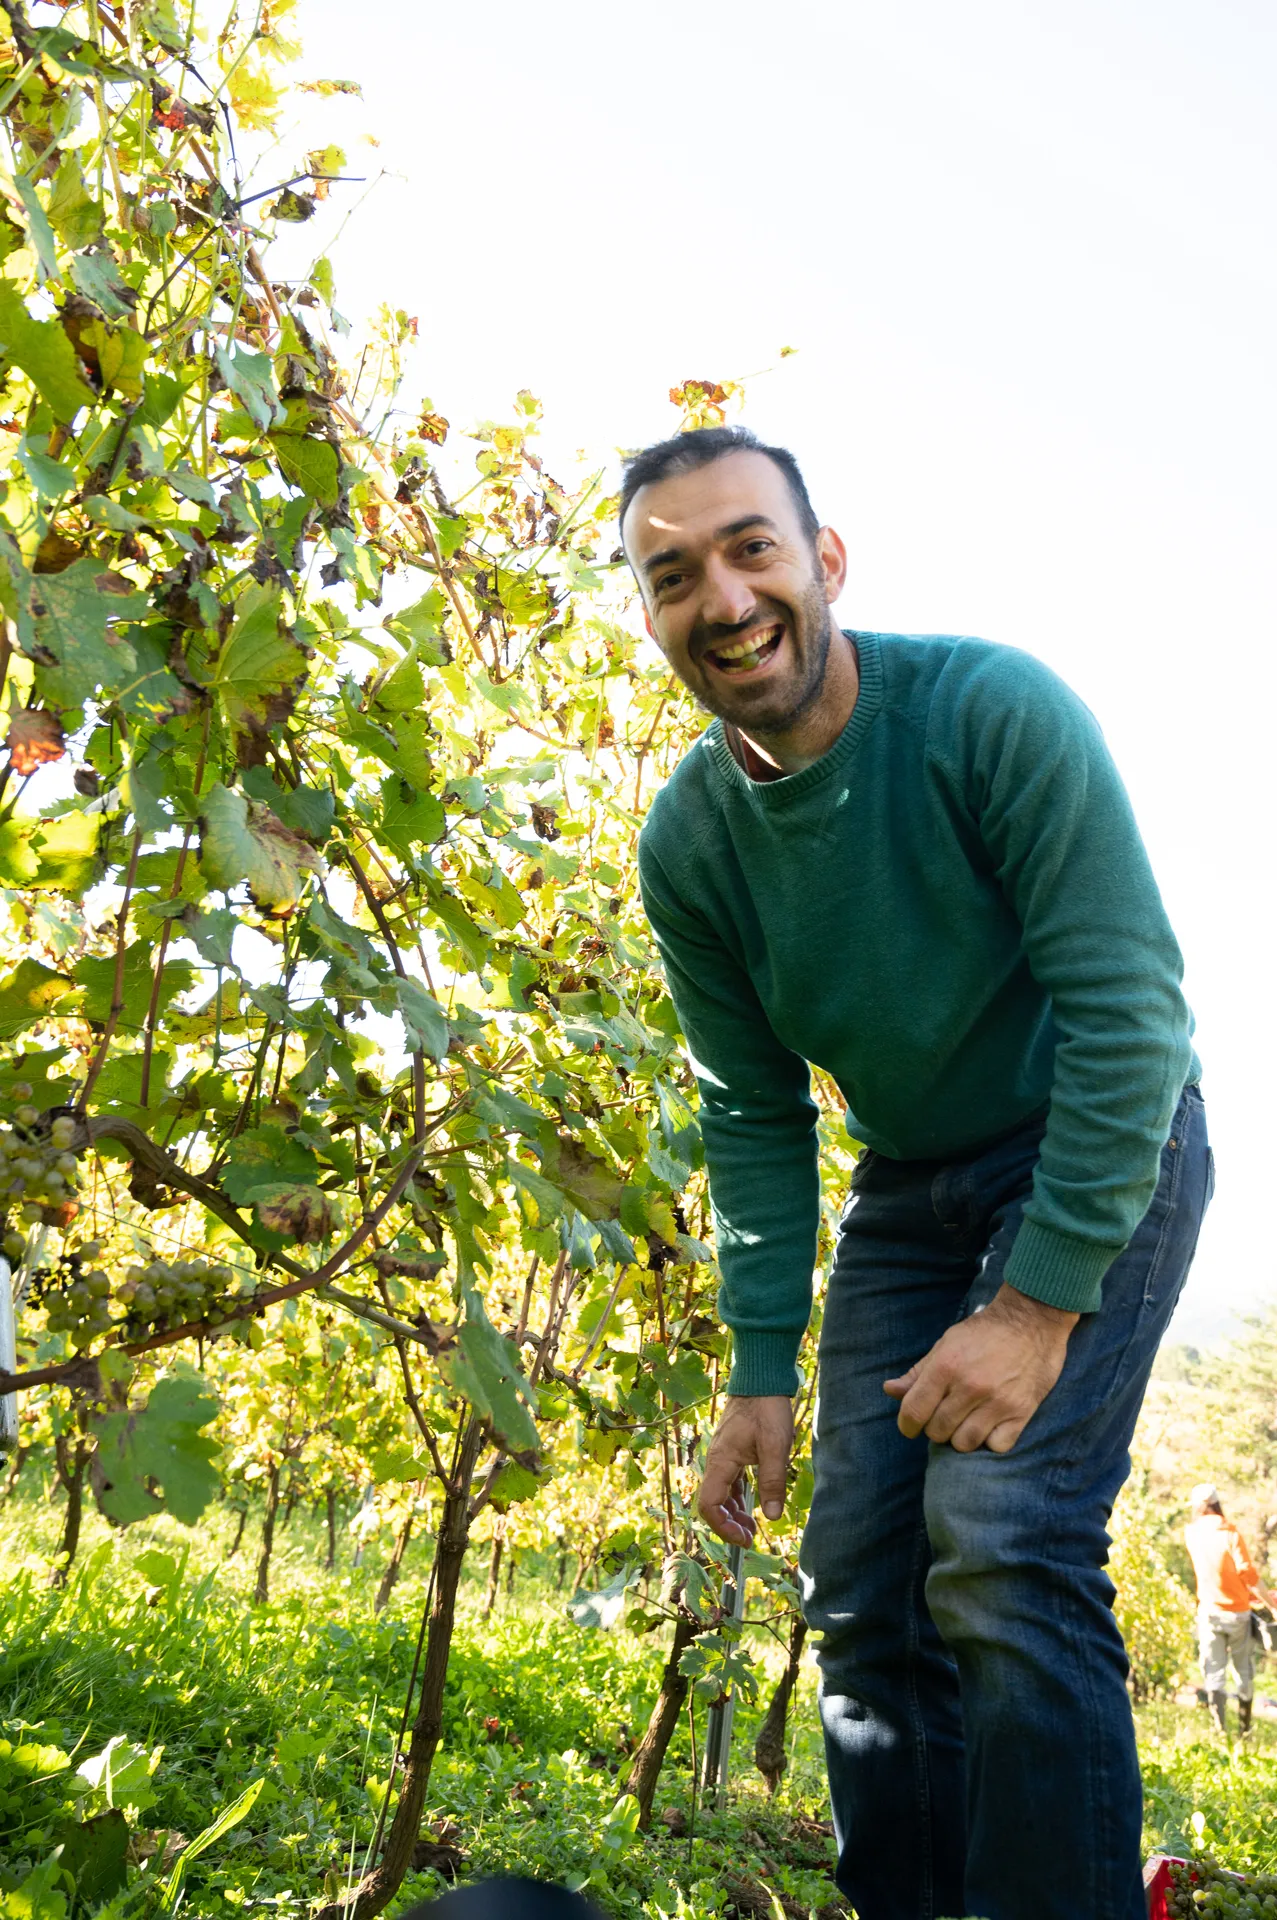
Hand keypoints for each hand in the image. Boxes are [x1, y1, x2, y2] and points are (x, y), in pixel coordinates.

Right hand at [698, 1394, 793, 1544]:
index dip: (723, 1528)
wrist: (761, 1380)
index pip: (709, 1505)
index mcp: (721, 1462)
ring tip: (752, 1527)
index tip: (744, 1539)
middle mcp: (716, 1461)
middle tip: (750, 1538)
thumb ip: (773, 1482)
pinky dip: (736, 1498)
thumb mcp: (775, 1447)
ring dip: (732, 1513)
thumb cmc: (766, 1409)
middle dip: (728, 1525)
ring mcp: (722, 1457)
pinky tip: (751, 1504)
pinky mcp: (731, 1452)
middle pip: (711, 1503)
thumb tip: (772, 1517)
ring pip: (719, 1494)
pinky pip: (727, 1482)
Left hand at [883, 1282, 1077, 1453]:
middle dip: (936, 1427)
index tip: (910, 1427)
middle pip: (937, 1431)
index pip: (914, 1411)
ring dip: (961, 1436)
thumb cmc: (984, 1332)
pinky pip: (996, 1446)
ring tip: (966, 1421)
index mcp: (946, 1366)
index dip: (906, 1425)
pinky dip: (990, 1441)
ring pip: (965, 1443)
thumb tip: (890, 1390)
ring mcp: (997, 1402)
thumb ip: (918, 1372)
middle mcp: (970, 1386)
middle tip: (945, 1415)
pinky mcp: (1021, 1412)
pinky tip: (990, 1425)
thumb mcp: (946, 1344)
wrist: (1032, 1321)